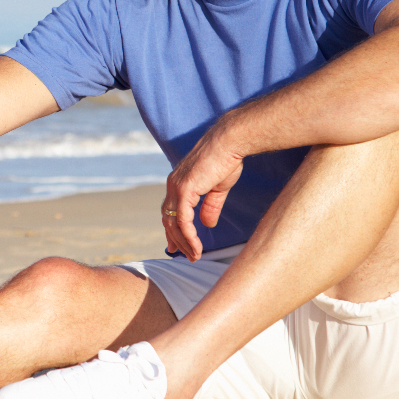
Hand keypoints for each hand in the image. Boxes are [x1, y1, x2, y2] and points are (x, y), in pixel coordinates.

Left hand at [162, 123, 244, 261]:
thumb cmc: (226, 160)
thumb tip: (207, 224)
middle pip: (167, 218)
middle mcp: (173, 185)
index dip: (172, 229)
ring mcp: (176, 187)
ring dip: (184, 242)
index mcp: (178, 183)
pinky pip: (182, 219)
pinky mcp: (185, 189)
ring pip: (173, 222)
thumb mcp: (217, 188)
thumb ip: (210, 206)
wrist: (230, 142)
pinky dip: (188, 235)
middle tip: (185, 255)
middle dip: (175, 239)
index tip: (176, 245)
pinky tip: (196, 246)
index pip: (169, 211)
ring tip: (195, 255)